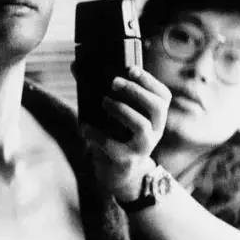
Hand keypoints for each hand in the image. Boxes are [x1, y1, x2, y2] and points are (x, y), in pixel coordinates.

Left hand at [83, 67, 170, 201]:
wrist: (117, 174)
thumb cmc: (114, 137)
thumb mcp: (114, 117)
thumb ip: (101, 92)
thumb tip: (75, 65)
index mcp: (155, 118)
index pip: (163, 96)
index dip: (149, 81)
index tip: (130, 68)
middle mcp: (154, 132)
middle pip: (156, 107)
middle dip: (135, 91)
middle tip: (113, 82)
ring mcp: (142, 148)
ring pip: (141, 125)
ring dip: (121, 109)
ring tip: (103, 102)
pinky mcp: (126, 161)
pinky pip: (113, 146)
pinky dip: (96, 134)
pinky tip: (84, 127)